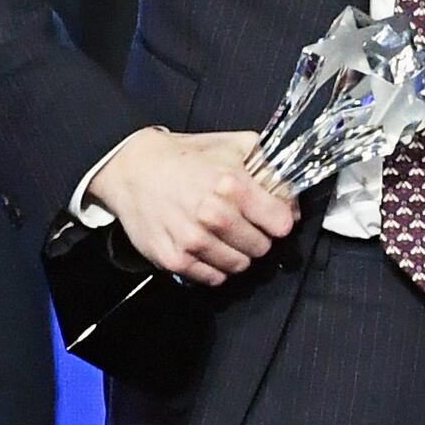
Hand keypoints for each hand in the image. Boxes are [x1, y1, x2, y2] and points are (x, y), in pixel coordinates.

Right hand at [89, 129, 294, 283]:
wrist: (133, 169)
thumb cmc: (183, 158)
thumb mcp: (232, 146)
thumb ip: (269, 168)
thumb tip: (291, 201)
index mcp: (231, 184)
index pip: (281, 223)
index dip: (279, 220)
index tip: (272, 218)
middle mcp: (213, 215)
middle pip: (262, 247)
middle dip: (257, 236)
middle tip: (242, 224)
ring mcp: (193, 240)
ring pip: (240, 266)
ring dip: (236, 253)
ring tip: (221, 234)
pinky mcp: (175, 259)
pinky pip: (214, 278)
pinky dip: (214, 266)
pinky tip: (205, 246)